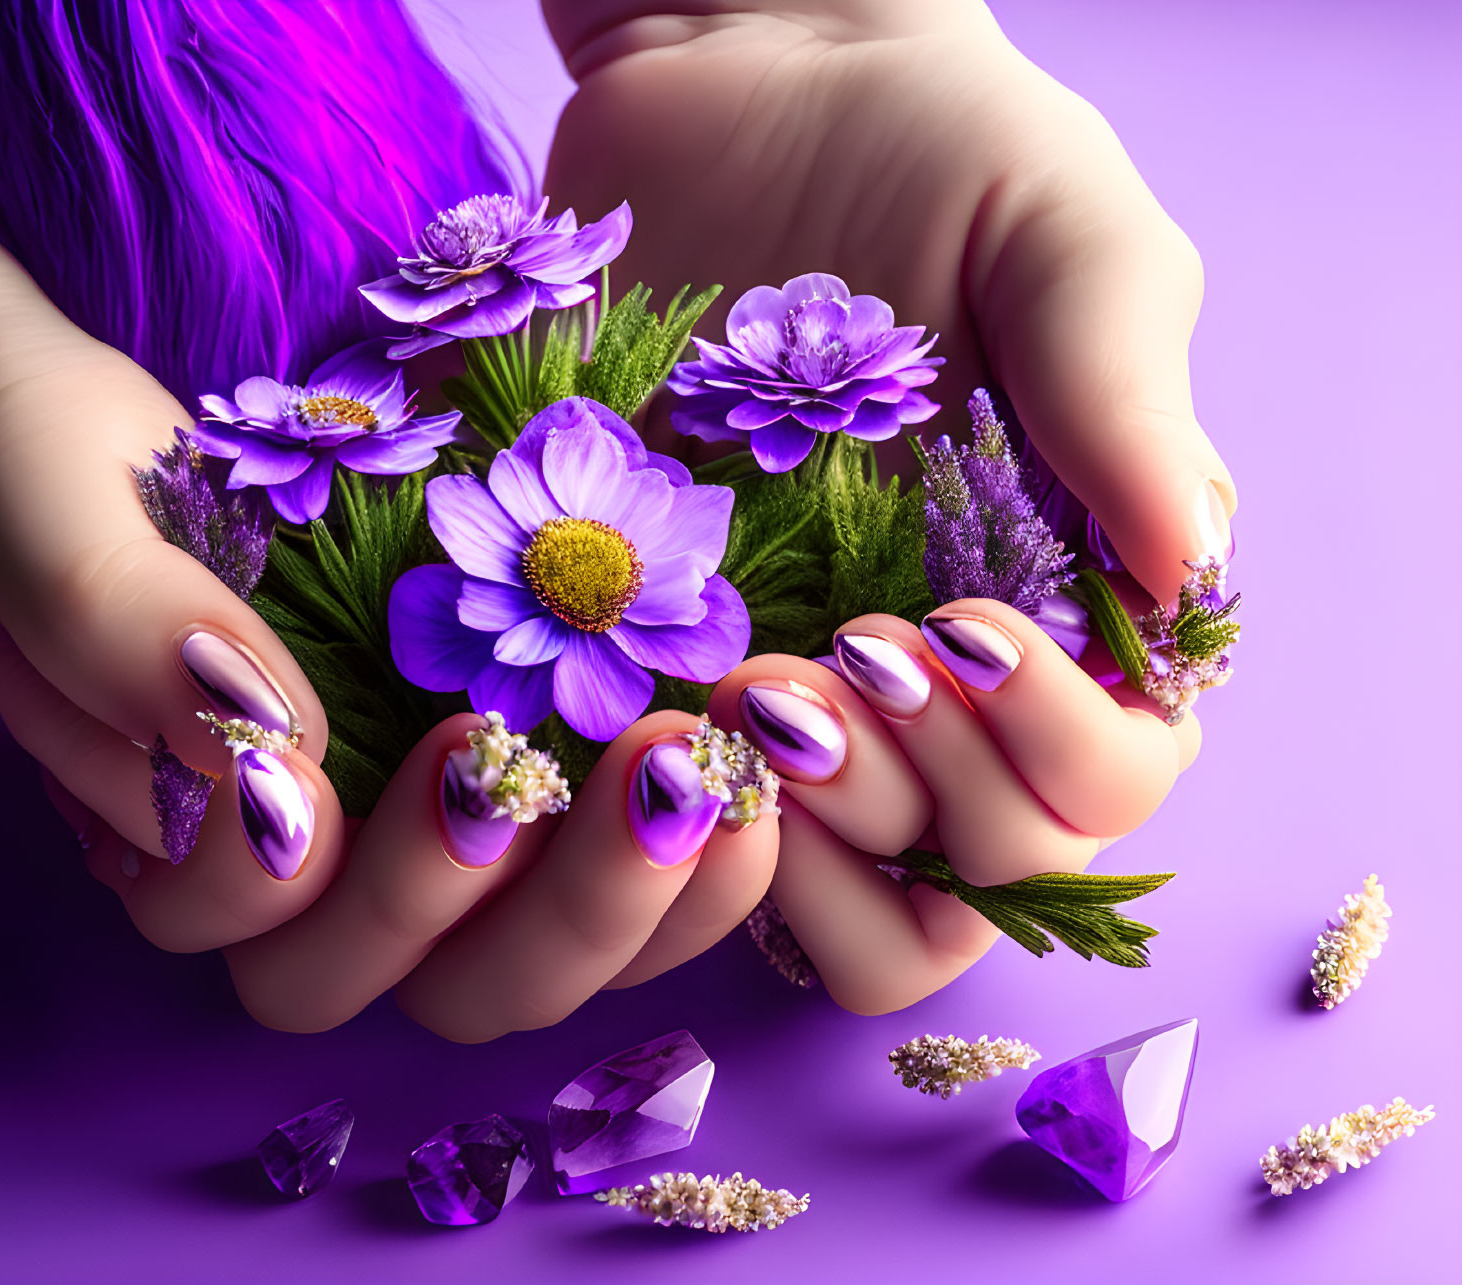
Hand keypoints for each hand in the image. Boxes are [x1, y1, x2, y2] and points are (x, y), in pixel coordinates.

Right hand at [0, 282, 776, 1042]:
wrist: (106, 456)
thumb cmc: (58, 485)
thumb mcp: (60, 515)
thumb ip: (118, 626)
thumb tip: (250, 736)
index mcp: (169, 848)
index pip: (231, 929)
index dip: (287, 877)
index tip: (356, 758)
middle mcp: (302, 895)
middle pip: (409, 987)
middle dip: (517, 903)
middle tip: (630, 775)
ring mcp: (417, 868)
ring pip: (526, 968)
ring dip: (630, 897)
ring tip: (703, 768)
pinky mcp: (514, 824)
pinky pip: (608, 895)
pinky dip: (687, 864)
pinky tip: (747, 770)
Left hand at [541, 0, 1231, 1005]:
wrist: (731, 92)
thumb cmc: (929, 155)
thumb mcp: (1065, 241)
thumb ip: (1125, 407)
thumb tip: (1180, 586)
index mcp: (1073, 608)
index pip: (1108, 786)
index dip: (1046, 754)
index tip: (955, 630)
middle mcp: (947, 691)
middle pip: (976, 876)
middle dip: (906, 798)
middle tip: (814, 670)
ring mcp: (805, 697)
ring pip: (838, 909)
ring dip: (791, 844)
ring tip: (731, 698)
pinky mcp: (667, 682)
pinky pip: (682, 843)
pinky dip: (666, 826)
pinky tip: (632, 722)